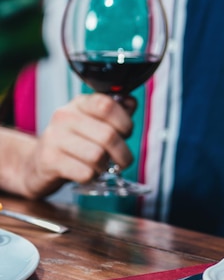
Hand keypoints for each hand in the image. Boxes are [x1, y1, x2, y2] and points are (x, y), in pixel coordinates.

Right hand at [17, 93, 135, 197]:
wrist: (37, 164)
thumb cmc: (74, 143)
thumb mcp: (95, 123)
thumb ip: (116, 112)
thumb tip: (131, 102)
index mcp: (80, 104)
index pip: (107, 105)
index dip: (124, 122)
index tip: (126, 134)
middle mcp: (65, 116)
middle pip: (108, 135)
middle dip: (123, 153)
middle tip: (122, 160)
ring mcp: (54, 138)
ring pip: (97, 156)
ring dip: (105, 167)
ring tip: (100, 167)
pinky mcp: (48, 161)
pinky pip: (85, 173)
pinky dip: (91, 177)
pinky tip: (86, 173)